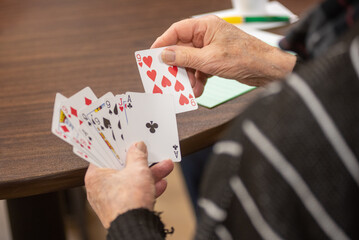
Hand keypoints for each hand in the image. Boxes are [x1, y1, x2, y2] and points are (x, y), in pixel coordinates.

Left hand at [84, 141, 173, 228]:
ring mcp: (111, 199)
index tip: (129, 139)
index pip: (106, 154)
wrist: (135, 230)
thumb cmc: (129, 201)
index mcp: (96, 175)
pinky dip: (146, 189)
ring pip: (131, 181)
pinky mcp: (121, 209)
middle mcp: (100, 187)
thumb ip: (138, 155)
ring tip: (165, 167)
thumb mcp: (138, 171)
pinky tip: (161, 184)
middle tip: (153, 153)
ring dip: (149, 174)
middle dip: (143, 162)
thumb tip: (138, 146)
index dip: (120, 146)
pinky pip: (133, 194)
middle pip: (122, 168)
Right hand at [152, 15, 295, 96]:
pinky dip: (198, 79)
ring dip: (189, 76)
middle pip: (183, 48)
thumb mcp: (209, 59)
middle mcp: (208, 35)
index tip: (152, 55)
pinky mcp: (217, 60)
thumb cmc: (245, 57)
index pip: (177, 31)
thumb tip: (166, 54)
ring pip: (191, 61)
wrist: (266, 70)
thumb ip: (185, 57)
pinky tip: (199, 89)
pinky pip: (200, 69)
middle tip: (170, 77)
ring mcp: (212, 48)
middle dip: (178, 66)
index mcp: (206, 27)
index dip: (163, 42)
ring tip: (190, 88)